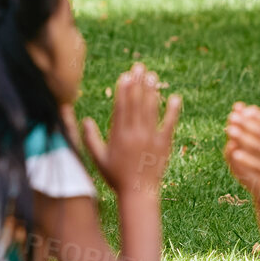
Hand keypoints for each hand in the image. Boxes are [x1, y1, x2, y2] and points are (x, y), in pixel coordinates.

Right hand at [78, 63, 181, 194]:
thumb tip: (85, 120)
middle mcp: (135, 133)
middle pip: (137, 103)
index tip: (126, 75)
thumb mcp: (98, 159)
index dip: (124, 89)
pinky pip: (169, 124)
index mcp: (118, 135)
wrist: (138, 193)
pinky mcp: (164, 144)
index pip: (121, 107)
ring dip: (152, 91)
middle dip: (138, 83)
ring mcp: (150, 138)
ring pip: (151, 110)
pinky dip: (173, 111)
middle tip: (140, 67)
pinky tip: (174, 97)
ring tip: (153, 76)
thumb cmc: (116, 177)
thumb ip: (90, 138)